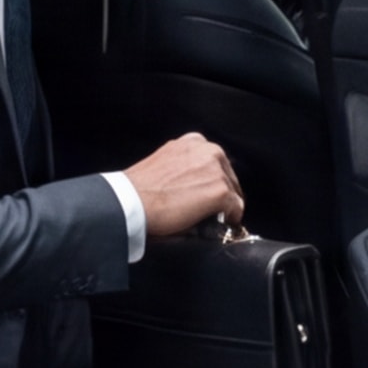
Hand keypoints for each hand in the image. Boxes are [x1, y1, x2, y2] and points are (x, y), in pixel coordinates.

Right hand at [126, 132, 245, 241]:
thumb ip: (185, 166)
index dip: (212, 180)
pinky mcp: (220, 192)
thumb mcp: (166, 161)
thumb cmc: (141, 187)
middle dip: (221, 193)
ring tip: (210, 218)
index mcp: (194, 142)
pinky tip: (217, 225)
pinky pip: (236, 209)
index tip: (206, 193)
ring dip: (224, 206)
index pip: (216, 162)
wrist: (132, 201)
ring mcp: (217, 171)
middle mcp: (209, 151)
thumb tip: (198, 186)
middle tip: (210, 210)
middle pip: (228, 177)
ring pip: (233, 193)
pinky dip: (230, 219)